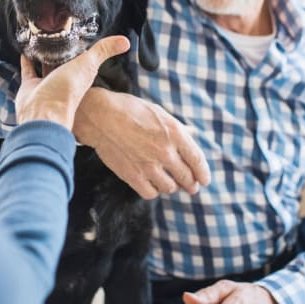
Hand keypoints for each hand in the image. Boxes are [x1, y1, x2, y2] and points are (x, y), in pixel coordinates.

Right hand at [15, 36, 129, 129]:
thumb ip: (104, 51)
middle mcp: (63, 79)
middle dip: (62, 51)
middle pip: (63, 61)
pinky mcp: (31, 85)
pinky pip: (29, 70)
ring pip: (46, 65)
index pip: (82, 58)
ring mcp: (46, 83)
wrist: (43, 112)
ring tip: (42, 40)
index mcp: (80, 75)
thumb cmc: (66, 93)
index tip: (80, 34)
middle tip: (58, 34)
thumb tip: (125, 41)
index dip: (82, 48)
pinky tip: (26, 50)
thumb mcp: (87, 65)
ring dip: (44, 54)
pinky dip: (28, 60)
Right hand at [72, 90, 209, 198]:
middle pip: (187, 178)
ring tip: (167, 181)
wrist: (100, 116)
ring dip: (171, 186)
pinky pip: (151, 193)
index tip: (204, 180)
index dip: (203, 174)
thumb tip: (193, 133)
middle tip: (190, 186)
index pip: (198, 161)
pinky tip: (150, 183)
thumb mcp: (159, 113)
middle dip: (190, 184)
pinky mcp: (133, 176)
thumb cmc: (129, 110)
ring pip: (170, 188)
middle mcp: (165, 152)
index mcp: (175, 134)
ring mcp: (149, 166)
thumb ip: (177, 127)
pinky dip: (153, 190)